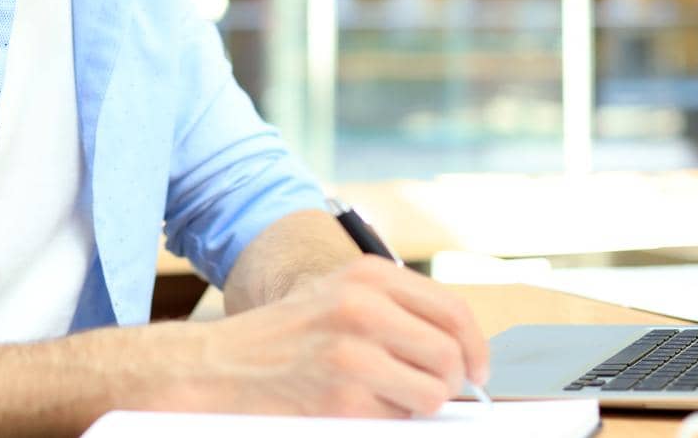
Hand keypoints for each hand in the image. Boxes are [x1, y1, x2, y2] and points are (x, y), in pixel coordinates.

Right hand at [167, 255, 490, 418]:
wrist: (220, 366)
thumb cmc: (287, 336)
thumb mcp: (339, 296)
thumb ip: (397, 310)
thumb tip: (462, 352)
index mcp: (366, 276)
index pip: (452, 311)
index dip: (475, 346)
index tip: (477, 369)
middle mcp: (361, 307)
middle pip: (450, 355)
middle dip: (450, 382)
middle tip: (431, 391)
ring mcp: (352, 354)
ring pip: (433, 394)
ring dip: (417, 405)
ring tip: (384, 397)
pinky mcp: (343, 401)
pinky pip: (399, 421)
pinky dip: (386, 421)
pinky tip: (354, 408)